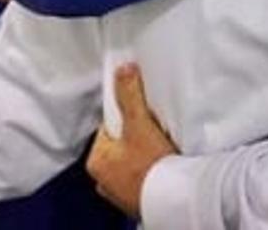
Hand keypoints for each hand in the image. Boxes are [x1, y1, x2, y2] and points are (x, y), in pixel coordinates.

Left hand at [87, 64, 176, 219]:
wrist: (171, 199)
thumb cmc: (150, 168)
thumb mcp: (139, 124)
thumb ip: (129, 96)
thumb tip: (122, 70)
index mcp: (96, 160)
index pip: (110, 126)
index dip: (129, 117)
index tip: (144, 117)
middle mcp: (102, 178)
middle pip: (122, 142)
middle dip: (138, 136)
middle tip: (156, 133)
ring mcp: (119, 190)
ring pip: (133, 160)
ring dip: (146, 153)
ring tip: (163, 148)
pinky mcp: (136, 197)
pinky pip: (143, 174)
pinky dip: (152, 169)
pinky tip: (164, 164)